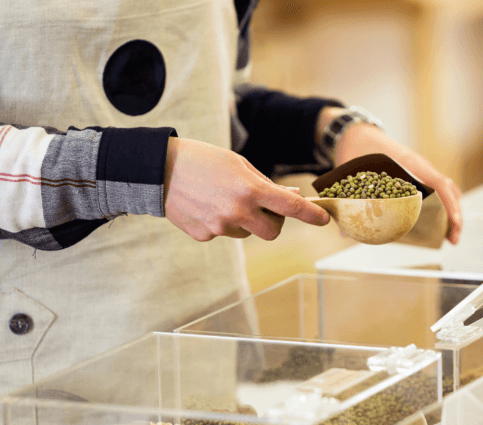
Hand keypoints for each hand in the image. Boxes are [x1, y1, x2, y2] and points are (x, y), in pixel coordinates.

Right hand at [164, 137, 329, 240]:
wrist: (159, 169)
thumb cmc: (203, 160)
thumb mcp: (239, 164)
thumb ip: (266, 184)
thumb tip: (291, 198)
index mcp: (250, 190)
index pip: (291, 208)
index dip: (311, 215)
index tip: (323, 219)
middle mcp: (237, 212)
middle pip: (272, 231)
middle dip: (273, 221)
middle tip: (265, 207)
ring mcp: (220, 227)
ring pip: (247, 232)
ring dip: (245, 221)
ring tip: (224, 198)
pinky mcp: (204, 235)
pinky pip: (223, 233)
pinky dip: (221, 222)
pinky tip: (206, 205)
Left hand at [320, 107, 462, 243]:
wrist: (357, 133)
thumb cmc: (357, 149)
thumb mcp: (352, 175)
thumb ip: (350, 201)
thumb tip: (345, 233)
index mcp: (410, 163)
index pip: (439, 184)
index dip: (450, 204)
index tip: (454, 223)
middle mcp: (420, 166)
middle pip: (449, 190)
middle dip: (455, 215)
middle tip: (452, 239)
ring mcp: (420, 170)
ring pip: (445, 190)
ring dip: (450, 212)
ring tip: (447, 235)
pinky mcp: (416, 174)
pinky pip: (435, 190)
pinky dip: (441, 206)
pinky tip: (434, 223)